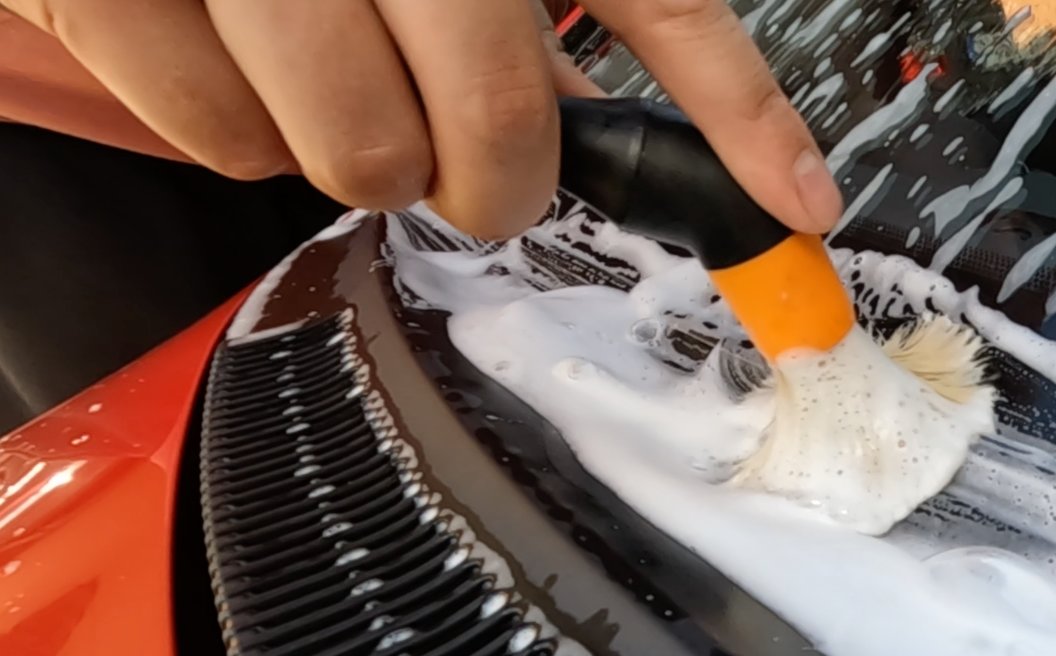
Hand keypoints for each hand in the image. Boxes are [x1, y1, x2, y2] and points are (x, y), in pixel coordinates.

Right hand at [0, 0, 843, 238]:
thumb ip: (588, 15)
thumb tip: (720, 146)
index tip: (797, 204)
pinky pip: (226, 142)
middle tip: (471, 159)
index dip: (739, 110)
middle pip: (492, 122)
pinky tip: (244, 61)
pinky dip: (244, 134)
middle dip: (491, 174)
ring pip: (357, 154)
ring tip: (339, 80)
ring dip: (363, 154)